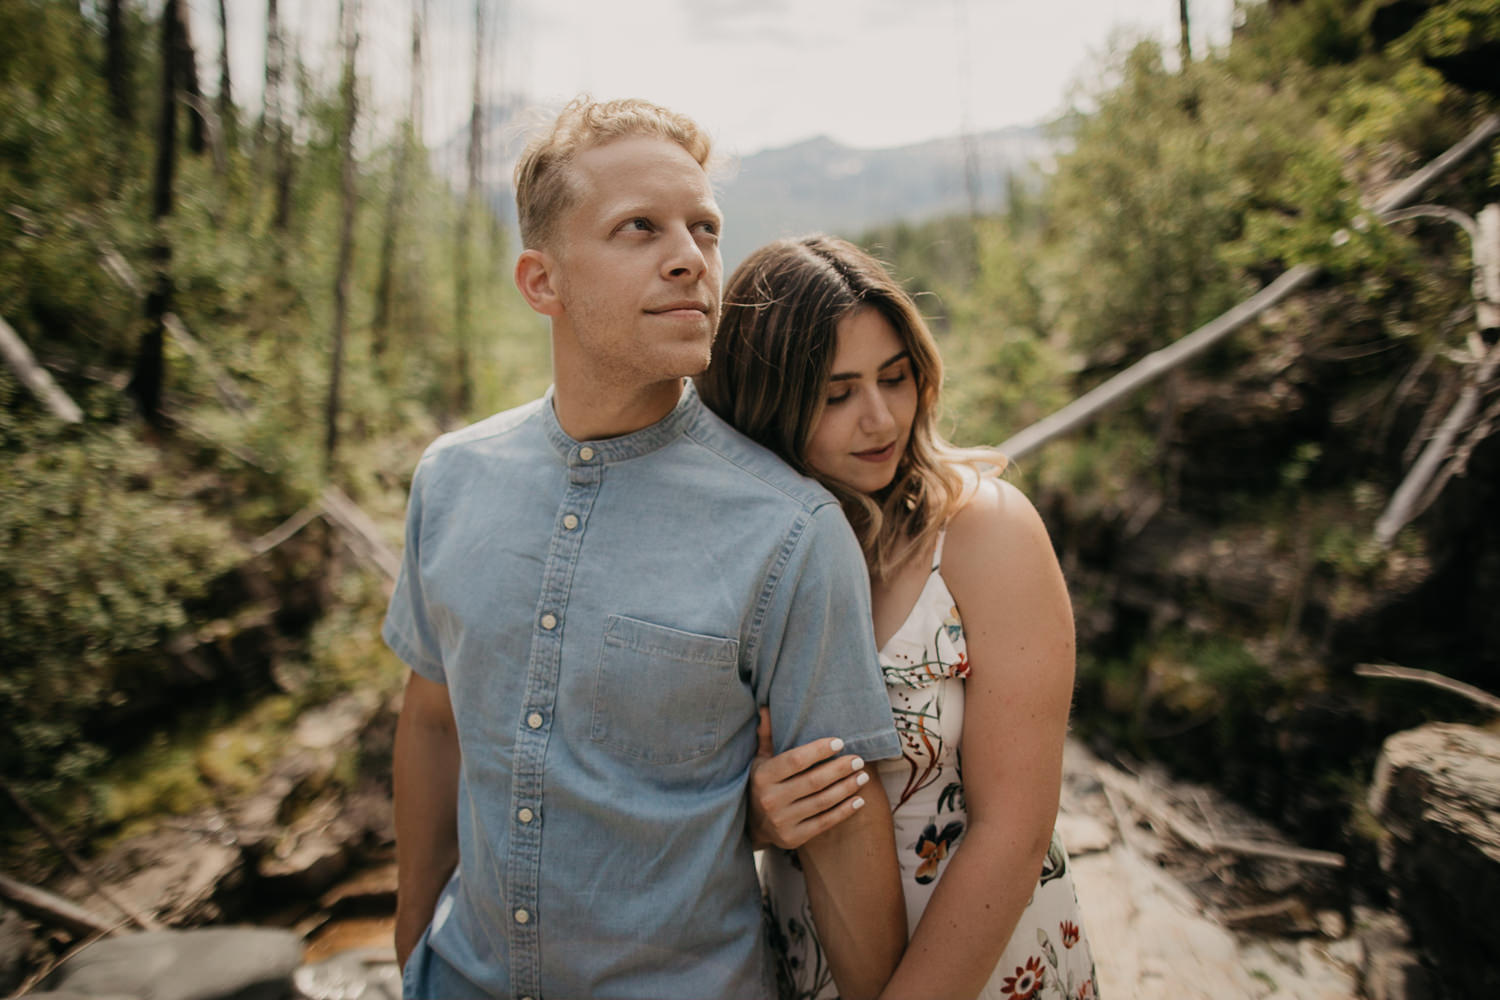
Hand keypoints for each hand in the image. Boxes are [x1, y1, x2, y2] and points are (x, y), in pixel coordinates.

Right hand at [749, 707, 874, 849]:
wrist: (752, 825)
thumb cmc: (762, 784)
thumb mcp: (760, 759)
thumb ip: (767, 735)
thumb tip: (766, 707)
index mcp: (762, 776)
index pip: (795, 760)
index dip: (819, 750)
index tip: (840, 742)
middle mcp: (770, 799)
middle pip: (813, 781)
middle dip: (839, 769)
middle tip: (858, 759)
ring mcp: (781, 821)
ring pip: (822, 802)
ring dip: (846, 788)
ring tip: (863, 776)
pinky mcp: (793, 838)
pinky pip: (824, 822)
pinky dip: (844, 811)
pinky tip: (859, 800)